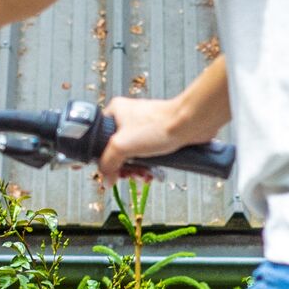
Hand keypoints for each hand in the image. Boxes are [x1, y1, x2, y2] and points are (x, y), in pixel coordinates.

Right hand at [96, 90, 215, 180]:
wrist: (190, 124)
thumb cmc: (161, 124)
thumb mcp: (122, 145)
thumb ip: (108, 163)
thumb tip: (105, 177)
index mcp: (116, 111)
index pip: (98, 137)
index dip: (102, 156)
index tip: (107, 169)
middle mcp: (129, 117)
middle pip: (117, 149)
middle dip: (123, 166)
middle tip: (128, 173)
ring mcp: (144, 127)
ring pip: (133, 154)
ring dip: (137, 168)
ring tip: (143, 173)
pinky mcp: (157, 135)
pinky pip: (147, 155)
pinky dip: (148, 165)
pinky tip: (152, 171)